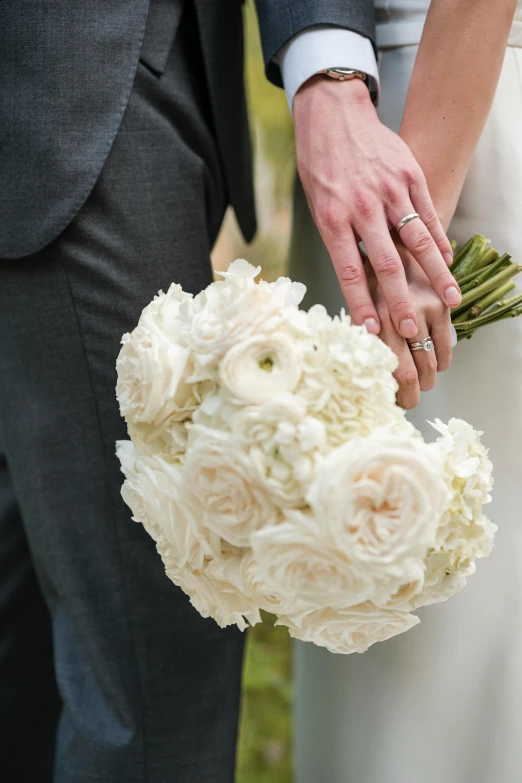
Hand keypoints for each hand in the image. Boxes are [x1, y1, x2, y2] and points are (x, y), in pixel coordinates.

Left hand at [293, 76, 461, 338]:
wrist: (333, 116)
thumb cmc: (321, 169)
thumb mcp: (319, 207)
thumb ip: (341, 240)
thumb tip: (360, 280)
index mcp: (333, 219)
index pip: (350, 272)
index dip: (362, 304)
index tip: (372, 331)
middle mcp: (363, 208)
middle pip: (387, 263)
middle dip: (401, 300)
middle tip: (412, 329)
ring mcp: (389, 191)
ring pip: (417, 240)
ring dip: (435, 275)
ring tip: (450, 300)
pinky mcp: (409, 176)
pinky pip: (428, 214)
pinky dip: (439, 241)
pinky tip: (448, 263)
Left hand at [367, 243, 452, 408]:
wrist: (392, 231)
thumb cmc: (365, 270)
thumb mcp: (352, 302)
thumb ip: (358, 331)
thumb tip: (361, 373)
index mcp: (371, 319)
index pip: (388, 372)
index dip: (393, 394)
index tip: (391, 402)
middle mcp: (397, 316)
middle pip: (410, 374)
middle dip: (410, 395)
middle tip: (407, 401)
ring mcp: (423, 310)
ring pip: (431, 364)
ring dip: (427, 381)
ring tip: (419, 385)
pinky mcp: (441, 303)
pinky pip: (446, 346)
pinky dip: (441, 362)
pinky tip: (433, 365)